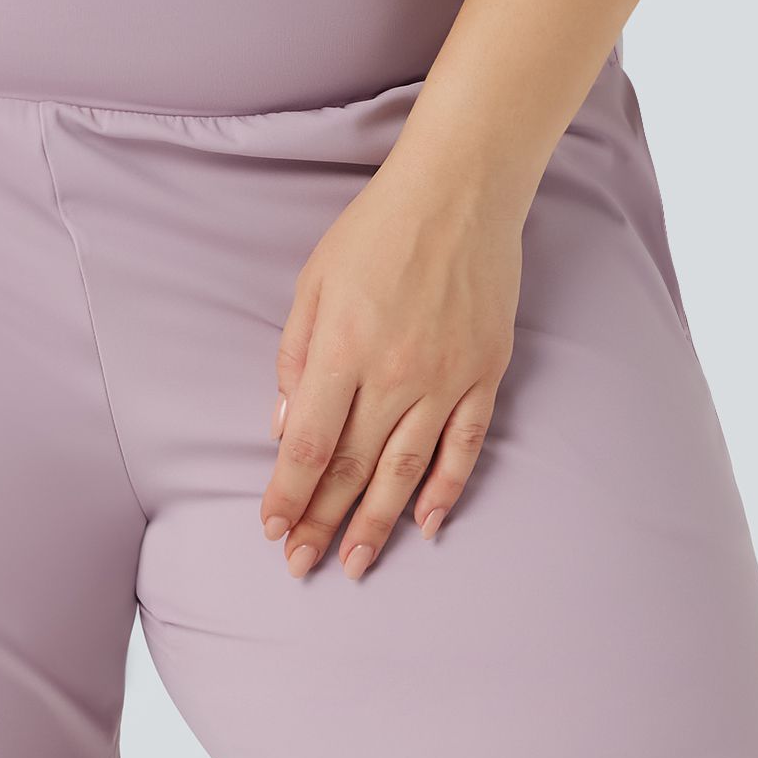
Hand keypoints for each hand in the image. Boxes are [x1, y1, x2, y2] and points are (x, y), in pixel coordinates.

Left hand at [258, 151, 522, 580]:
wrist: (460, 190)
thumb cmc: (377, 228)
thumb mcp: (314, 280)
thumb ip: (296, 355)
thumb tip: (287, 427)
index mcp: (344, 347)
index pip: (310, 445)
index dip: (289, 494)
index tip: (272, 529)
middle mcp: (395, 372)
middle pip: (354, 468)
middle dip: (323, 522)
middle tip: (302, 567)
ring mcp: (446, 377)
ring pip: (406, 471)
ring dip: (378, 523)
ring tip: (355, 563)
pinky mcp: (485, 373)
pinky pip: (464, 446)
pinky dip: (445, 490)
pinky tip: (426, 524)